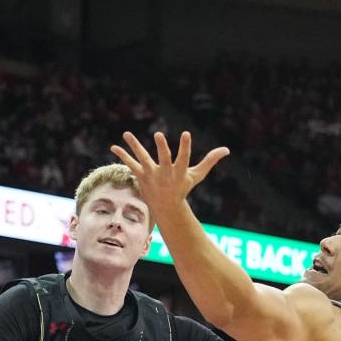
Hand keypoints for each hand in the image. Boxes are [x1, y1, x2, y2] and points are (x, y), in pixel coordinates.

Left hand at [110, 131, 229, 213]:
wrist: (166, 207)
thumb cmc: (183, 188)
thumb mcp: (197, 175)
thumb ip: (210, 160)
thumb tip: (226, 150)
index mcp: (179, 171)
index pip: (183, 157)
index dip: (185, 146)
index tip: (186, 134)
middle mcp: (165, 173)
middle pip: (163, 158)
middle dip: (161, 147)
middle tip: (158, 134)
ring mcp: (152, 175)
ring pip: (142, 158)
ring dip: (134, 145)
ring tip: (126, 133)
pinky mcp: (141, 176)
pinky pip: (130, 164)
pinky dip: (122, 155)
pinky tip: (113, 146)